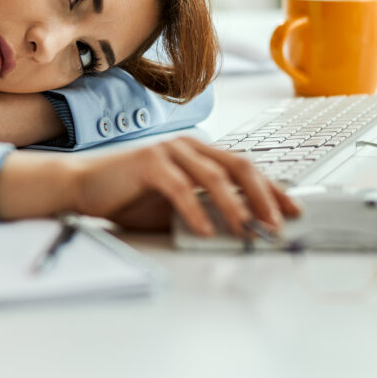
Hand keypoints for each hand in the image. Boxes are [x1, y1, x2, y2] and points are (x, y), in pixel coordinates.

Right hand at [0, 136, 300, 237]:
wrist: (83, 185)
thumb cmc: (129, 195)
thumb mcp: (176, 205)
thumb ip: (206, 208)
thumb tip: (244, 228)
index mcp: (200, 153)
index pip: (246, 168)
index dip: (273, 189)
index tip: (292, 211)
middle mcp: (189, 146)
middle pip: (239, 167)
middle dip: (263, 197)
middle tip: (276, 224)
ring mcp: (169, 151)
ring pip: (214, 177)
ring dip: (235, 207)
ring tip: (246, 231)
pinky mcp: (149, 163)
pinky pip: (180, 188)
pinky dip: (195, 211)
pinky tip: (204, 230)